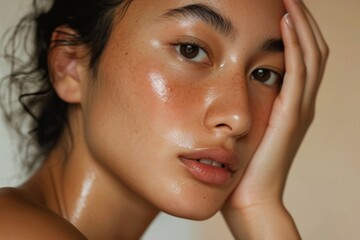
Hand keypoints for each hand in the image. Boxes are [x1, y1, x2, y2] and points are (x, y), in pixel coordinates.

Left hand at [222, 0, 328, 237]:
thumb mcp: (245, 126)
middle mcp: (301, 102)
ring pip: (311, 54)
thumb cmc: (241, 163)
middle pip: (312, 48)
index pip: (302, 56)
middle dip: (302, 19)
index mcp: (291, 103)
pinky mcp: (291, 115)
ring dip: (301, 23)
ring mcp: (300, 108)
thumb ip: (245, 104)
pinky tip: (285, 21)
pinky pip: (299, 71)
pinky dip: (295, 44)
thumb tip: (227, 80)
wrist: (248, 196)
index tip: (279, 7)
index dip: (296, 29)